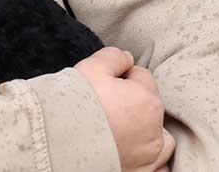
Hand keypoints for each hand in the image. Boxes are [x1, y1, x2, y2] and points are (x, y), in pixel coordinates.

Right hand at [74, 47, 173, 171]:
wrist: (58, 141)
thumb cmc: (76, 104)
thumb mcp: (92, 67)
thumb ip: (114, 57)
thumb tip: (126, 58)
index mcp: (147, 100)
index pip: (142, 77)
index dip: (123, 76)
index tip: (106, 83)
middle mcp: (154, 130)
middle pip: (151, 107)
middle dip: (135, 103)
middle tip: (109, 105)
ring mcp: (147, 155)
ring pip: (160, 140)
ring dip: (148, 133)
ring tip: (126, 131)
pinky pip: (156, 167)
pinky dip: (149, 161)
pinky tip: (135, 154)